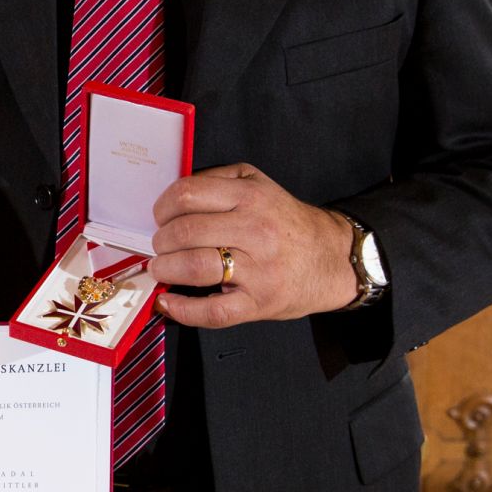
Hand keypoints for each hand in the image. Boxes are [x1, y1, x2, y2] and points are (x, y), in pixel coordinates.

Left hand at [148, 162, 355, 328]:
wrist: (332, 257)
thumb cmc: (286, 223)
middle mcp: (254, 230)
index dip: (162, 208)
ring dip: (166, 269)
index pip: (187, 196)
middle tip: (160, 246)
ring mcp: (258, 269)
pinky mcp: (260, 302)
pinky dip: (183, 310)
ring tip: (162, 269)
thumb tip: (172, 197)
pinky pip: (214, 311)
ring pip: (194, 267)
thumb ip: (217, 180)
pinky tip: (168, 302)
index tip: (159, 218)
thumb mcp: (257, 183)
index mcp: (249, 197)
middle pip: (185, 232)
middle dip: (161, 241)